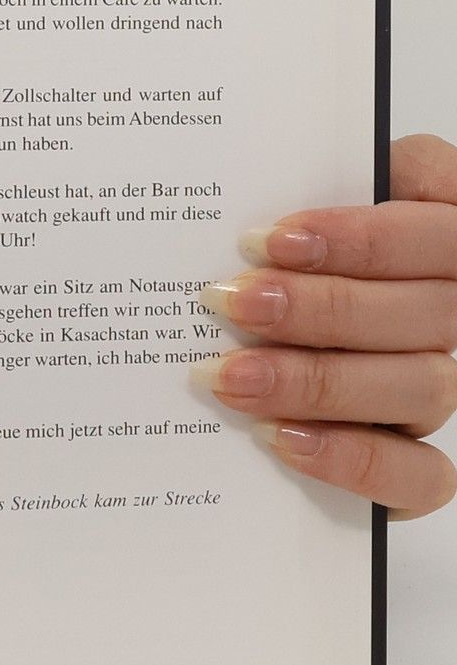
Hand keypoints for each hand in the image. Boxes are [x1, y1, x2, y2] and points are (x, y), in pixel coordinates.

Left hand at [197, 134, 456, 517]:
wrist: (261, 353)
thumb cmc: (272, 269)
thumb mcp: (284, 222)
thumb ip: (294, 191)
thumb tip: (248, 202)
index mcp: (435, 246)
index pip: (439, 233)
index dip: (363, 237)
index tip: (269, 240)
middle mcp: (450, 318)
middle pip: (430, 312)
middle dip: (322, 308)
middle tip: (233, 303)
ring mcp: (434, 390)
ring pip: (422, 386)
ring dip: (318, 381)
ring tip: (230, 375)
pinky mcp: (416, 465)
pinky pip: (420, 474)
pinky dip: (351, 456)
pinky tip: (278, 438)